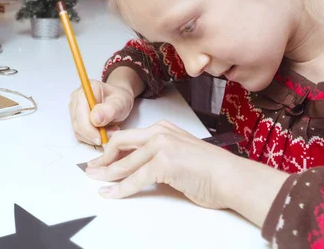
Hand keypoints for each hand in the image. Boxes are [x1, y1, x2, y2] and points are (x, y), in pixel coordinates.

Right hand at [68, 79, 134, 145]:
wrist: (118, 102)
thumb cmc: (120, 100)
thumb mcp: (121, 104)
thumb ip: (109, 110)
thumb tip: (95, 119)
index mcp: (88, 88)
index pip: (81, 111)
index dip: (88, 127)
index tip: (100, 137)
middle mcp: (77, 96)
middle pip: (77, 122)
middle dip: (92, 134)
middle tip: (109, 136)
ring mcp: (74, 107)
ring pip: (77, 130)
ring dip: (93, 137)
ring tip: (110, 132)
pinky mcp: (75, 118)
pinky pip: (79, 133)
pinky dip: (91, 138)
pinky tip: (104, 132)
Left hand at [85, 120, 290, 226]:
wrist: (231, 177)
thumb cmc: (210, 171)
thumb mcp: (179, 155)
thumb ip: (159, 157)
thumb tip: (137, 169)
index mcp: (163, 128)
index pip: (129, 137)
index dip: (111, 149)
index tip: (101, 159)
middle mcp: (160, 133)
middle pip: (120, 143)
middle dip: (103, 158)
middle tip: (92, 169)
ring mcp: (161, 146)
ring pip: (125, 163)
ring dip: (107, 175)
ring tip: (97, 182)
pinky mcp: (163, 163)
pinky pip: (135, 179)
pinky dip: (120, 189)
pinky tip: (111, 194)